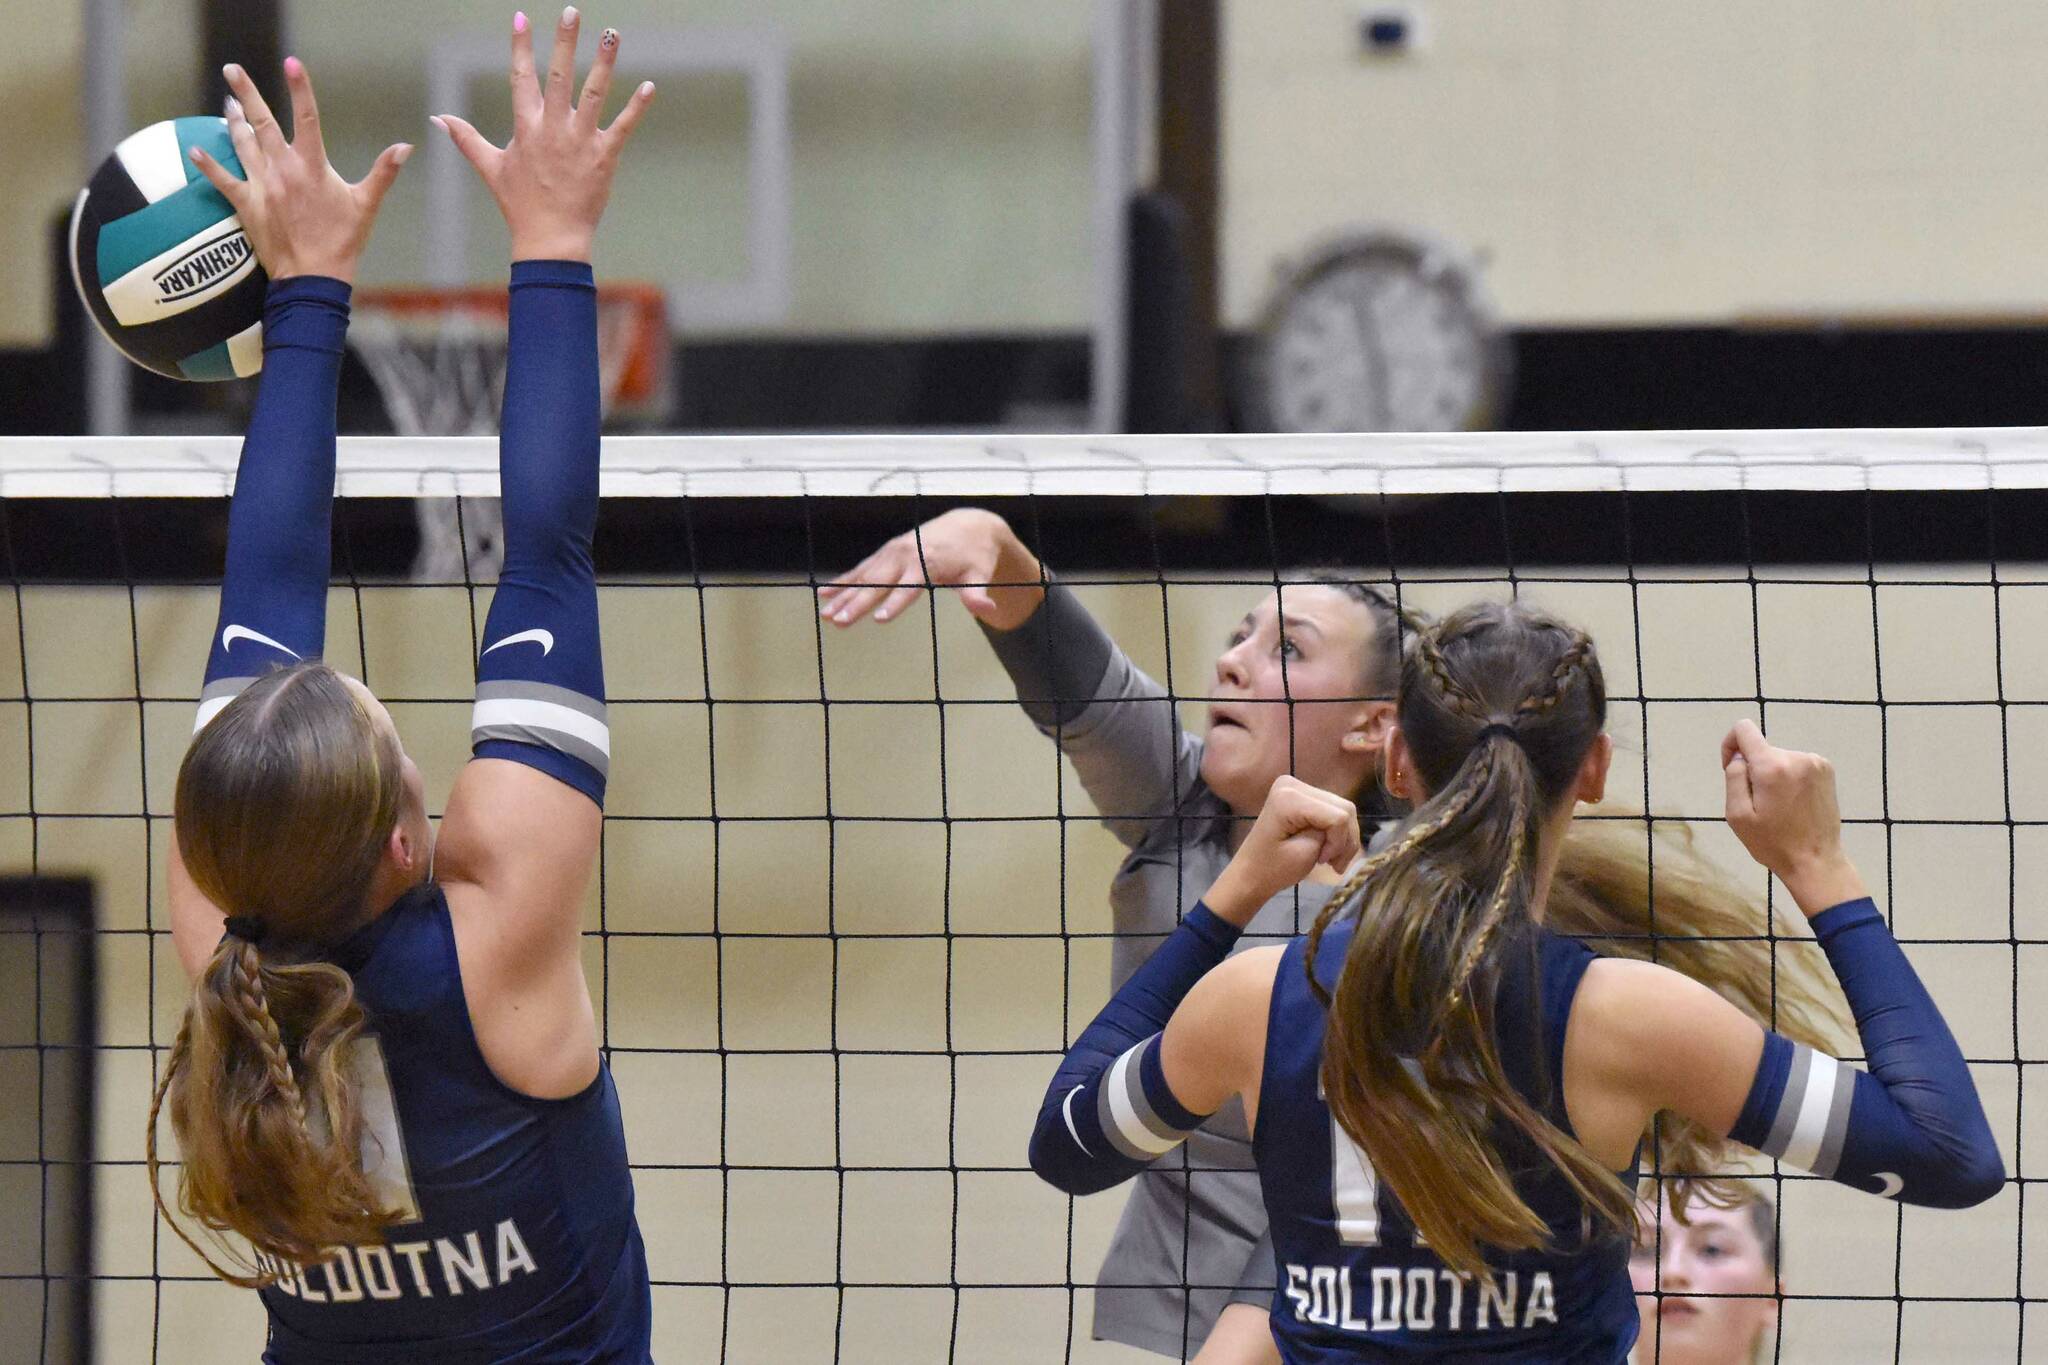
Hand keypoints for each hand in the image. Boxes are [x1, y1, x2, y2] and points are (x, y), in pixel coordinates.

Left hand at [188, 59, 409, 283]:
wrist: (312, 278)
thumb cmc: (342, 241)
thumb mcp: (366, 204)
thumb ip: (383, 172)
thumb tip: (405, 148)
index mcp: (312, 166)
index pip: (307, 118)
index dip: (300, 89)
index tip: (292, 63)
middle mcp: (283, 169)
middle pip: (262, 122)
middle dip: (247, 93)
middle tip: (233, 70)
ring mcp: (261, 185)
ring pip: (242, 143)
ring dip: (233, 121)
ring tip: (227, 102)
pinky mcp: (247, 204)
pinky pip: (223, 179)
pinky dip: (208, 164)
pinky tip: (195, 149)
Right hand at [434, 9, 654, 261]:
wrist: (551, 239)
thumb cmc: (520, 204)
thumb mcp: (490, 167)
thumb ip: (465, 139)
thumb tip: (437, 119)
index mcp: (526, 128)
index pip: (521, 77)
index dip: (521, 46)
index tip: (522, 17)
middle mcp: (553, 129)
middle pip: (559, 76)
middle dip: (565, 42)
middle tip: (572, 11)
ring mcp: (580, 141)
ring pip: (595, 93)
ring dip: (604, 62)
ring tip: (612, 33)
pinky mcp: (604, 157)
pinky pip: (623, 127)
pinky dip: (636, 107)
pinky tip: (650, 86)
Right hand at [818, 508, 1045, 629]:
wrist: (969, 525)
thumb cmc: (976, 556)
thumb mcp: (980, 574)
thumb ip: (977, 593)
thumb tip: (986, 609)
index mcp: (927, 562)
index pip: (909, 587)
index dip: (895, 604)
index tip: (879, 619)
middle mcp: (905, 555)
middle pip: (878, 583)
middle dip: (857, 603)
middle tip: (839, 623)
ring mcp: (893, 552)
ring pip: (864, 577)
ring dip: (844, 596)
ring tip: (826, 615)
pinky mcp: (886, 552)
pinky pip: (861, 569)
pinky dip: (844, 581)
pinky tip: (826, 595)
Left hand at [1204, 776, 1361, 927]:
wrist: (1250, 874)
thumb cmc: (1272, 870)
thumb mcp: (1306, 854)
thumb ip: (1329, 835)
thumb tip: (1345, 825)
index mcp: (1289, 797)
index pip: (1338, 816)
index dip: (1338, 842)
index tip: (1322, 861)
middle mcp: (1293, 784)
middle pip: (1345, 809)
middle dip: (1344, 840)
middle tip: (1333, 864)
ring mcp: (1297, 788)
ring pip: (1343, 810)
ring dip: (1343, 839)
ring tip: (1331, 860)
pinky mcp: (1302, 796)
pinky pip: (1333, 811)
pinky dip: (1336, 833)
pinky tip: (1327, 849)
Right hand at [1721, 718, 1867, 916]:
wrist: (1816, 861)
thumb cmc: (1772, 843)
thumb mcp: (1738, 816)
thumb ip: (1734, 778)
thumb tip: (1741, 758)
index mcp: (1773, 767)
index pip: (1744, 729)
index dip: (1731, 744)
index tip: (1732, 768)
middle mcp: (1797, 757)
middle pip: (1762, 750)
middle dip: (1755, 770)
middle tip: (1759, 803)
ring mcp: (1816, 762)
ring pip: (1779, 758)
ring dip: (1773, 776)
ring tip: (1779, 806)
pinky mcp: (1826, 770)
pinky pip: (1795, 764)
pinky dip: (1789, 778)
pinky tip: (1793, 803)